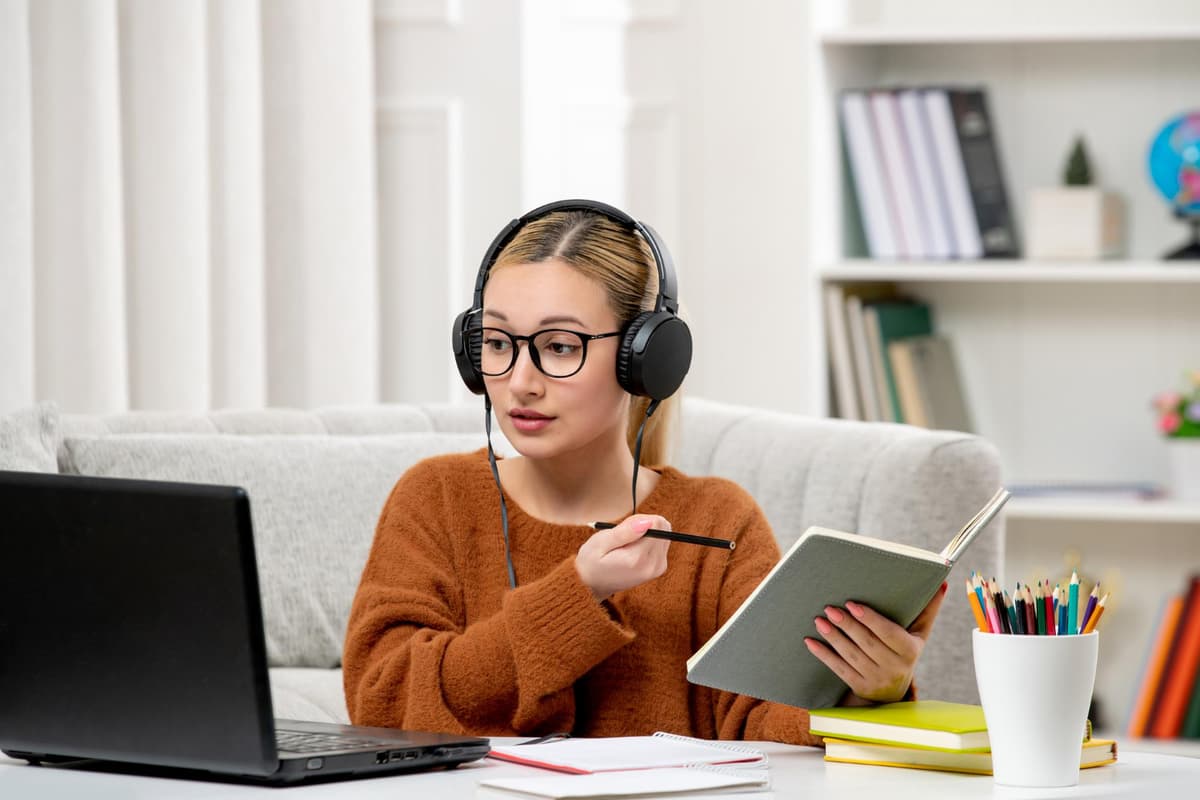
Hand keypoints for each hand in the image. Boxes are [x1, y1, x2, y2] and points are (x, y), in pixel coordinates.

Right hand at [574, 514, 670, 600]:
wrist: (593, 584)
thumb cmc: (593, 561)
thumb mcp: (601, 542)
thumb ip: (625, 532)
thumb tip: (648, 522)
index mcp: (638, 559)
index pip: (656, 523)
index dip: (639, 520)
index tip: (625, 529)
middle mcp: (653, 565)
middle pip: (663, 526)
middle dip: (644, 524)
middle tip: (625, 536)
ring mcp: (659, 568)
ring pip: (665, 532)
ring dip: (647, 532)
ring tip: (627, 543)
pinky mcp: (660, 567)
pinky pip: (663, 542)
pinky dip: (649, 540)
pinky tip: (633, 548)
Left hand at [803, 581, 947, 704]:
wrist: (894, 691)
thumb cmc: (905, 650)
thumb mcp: (919, 633)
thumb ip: (928, 608)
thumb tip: (943, 582)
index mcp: (909, 651)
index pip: (888, 634)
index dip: (870, 620)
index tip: (852, 604)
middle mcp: (894, 668)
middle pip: (867, 644)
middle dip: (847, 625)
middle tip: (829, 608)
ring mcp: (876, 680)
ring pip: (851, 656)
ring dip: (833, 637)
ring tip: (819, 620)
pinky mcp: (859, 687)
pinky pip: (839, 670)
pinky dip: (824, 655)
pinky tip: (810, 641)